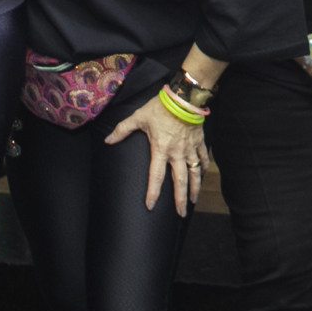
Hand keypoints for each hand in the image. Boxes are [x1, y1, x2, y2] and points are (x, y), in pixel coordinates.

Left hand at [106, 87, 214, 214]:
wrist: (185, 97)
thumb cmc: (160, 107)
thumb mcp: (138, 117)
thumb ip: (122, 130)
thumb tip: (108, 140)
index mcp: (161, 149)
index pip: (156, 176)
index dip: (153, 192)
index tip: (150, 206)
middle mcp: (177, 153)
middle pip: (180, 181)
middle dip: (180, 199)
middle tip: (181, 214)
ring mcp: (190, 148)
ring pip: (195, 173)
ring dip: (194, 189)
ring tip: (193, 201)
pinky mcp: (199, 141)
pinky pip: (203, 158)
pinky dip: (203, 168)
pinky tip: (203, 175)